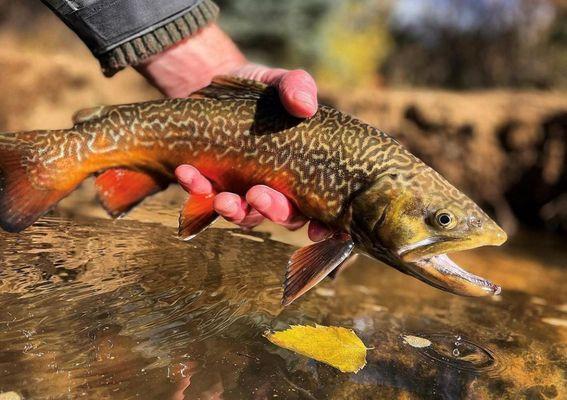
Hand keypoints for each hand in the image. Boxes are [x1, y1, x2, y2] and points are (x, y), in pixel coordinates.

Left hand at [136, 24, 329, 240]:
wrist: (219, 93)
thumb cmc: (263, 93)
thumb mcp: (281, 82)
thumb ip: (297, 87)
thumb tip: (305, 104)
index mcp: (307, 172)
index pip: (324, 207)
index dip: (325, 227)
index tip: (317, 231)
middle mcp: (282, 190)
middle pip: (287, 215)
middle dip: (274, 211)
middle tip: (259, 196)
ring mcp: (248, 193)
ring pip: (247, 216)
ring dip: (235, 212)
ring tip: (223, 200)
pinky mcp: (216, 188)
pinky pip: (207, 198)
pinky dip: (198, 188)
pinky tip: (188, 172)